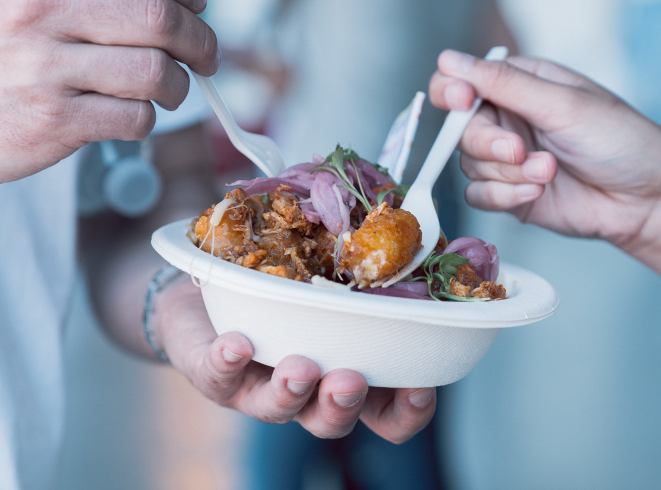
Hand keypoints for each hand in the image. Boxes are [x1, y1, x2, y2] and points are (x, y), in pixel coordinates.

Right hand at [0, 0, 217, 187]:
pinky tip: (133, 115)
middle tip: (206, 56)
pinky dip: (147, 120)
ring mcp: (43, 68)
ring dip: (180, 86)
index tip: (197, 1)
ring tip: (172, 90)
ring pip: (156, 71)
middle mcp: (39, 9)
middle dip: (201, 40)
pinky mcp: (51, 122)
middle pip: (161, 16)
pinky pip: (134, 118)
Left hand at [156, 277, 435, 440]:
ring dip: (292, 390)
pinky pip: (218, 375)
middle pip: (333, 419)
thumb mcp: (341, 266)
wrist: (209, 281)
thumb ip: (385, 259)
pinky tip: (236, 342)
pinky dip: (228, 360)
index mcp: (348, 370)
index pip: (388, 412)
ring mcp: (258, 385)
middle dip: (344, 403)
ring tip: (300, 366)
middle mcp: (307, 389)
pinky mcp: (214, 370)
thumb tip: (451, 241)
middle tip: (350, 380)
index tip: (420, 387)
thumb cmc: (289, 275)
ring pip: (278, 408)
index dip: (408, 409)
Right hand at [427, 50, 660, 251]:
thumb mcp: (563, 104)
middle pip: (459, 128)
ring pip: (467, 165)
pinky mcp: (510, 193)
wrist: (649, 201)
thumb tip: (448, 59)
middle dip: (488, 142)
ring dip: (506, 172)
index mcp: (520, 84)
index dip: (452, 91)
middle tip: (520, 149)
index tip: (463, 101)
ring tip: (550, 172)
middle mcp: (508, 119)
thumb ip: (502, 84)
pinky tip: (538, 192)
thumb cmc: (621, 141)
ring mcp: (507, 158)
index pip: (460, 80)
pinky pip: (479, 195)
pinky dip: (504, 195)